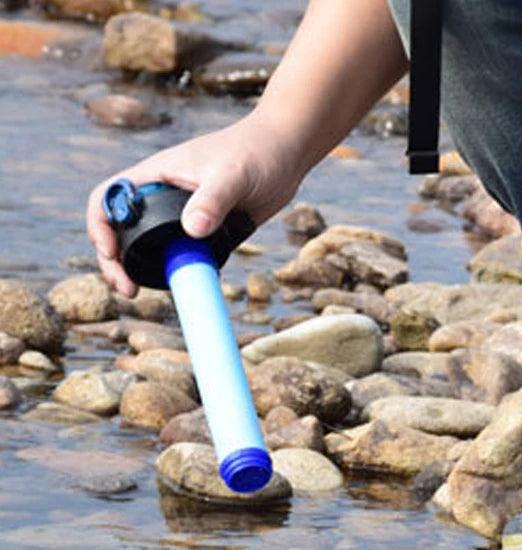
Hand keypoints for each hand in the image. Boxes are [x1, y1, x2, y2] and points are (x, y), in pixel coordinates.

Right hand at [86, 110, 305, 296]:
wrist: (286, 155)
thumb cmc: (256, 151)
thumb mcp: (233, 175)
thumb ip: (212, 200)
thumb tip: (191, 230)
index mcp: (155, 175)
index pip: (109, 197)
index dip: (101, 225)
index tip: (111, 252)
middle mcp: (162, 196)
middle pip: (123, 230)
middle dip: (117, 260)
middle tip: (128, 289)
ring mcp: (184, 215)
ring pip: (151, 247)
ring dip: (144, 270)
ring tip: (143, 293)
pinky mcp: (207, 231)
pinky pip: (183, 255)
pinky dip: (177, 271)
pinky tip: (187, 285)